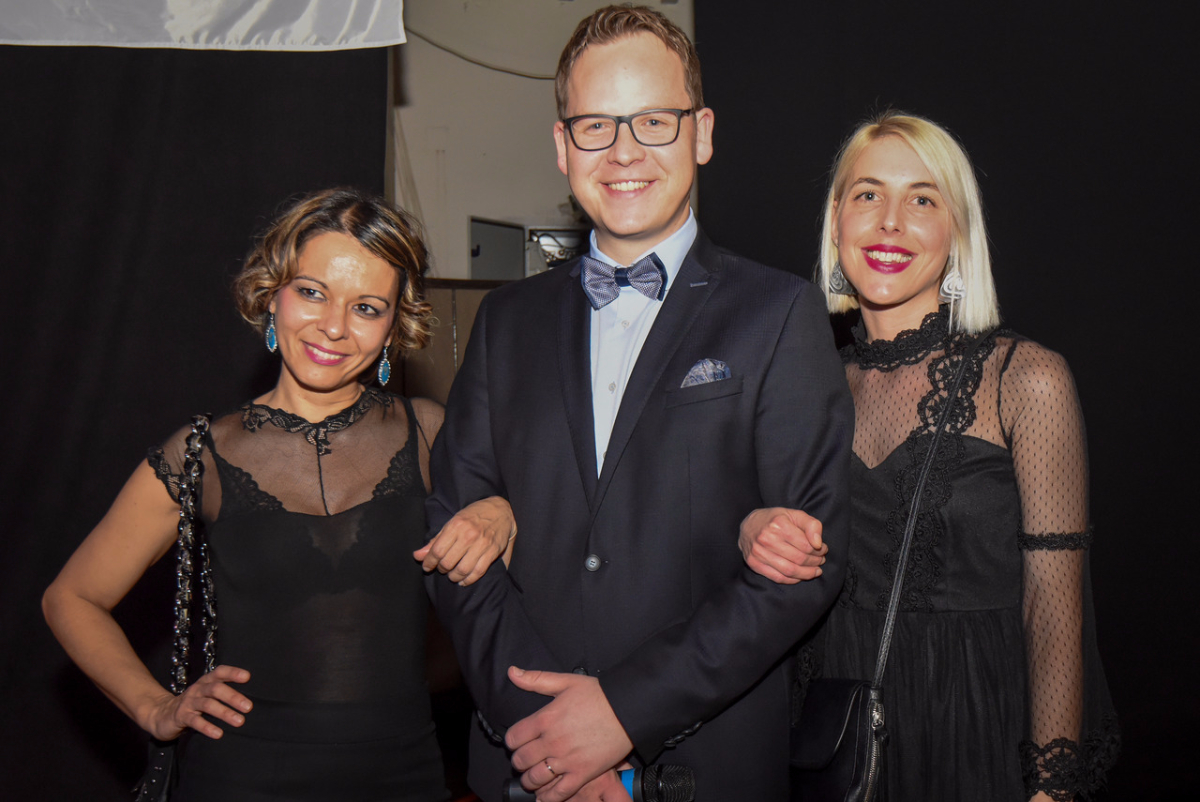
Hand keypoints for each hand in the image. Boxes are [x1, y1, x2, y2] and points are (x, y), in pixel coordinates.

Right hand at [142, 665, 251, 740]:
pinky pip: (194, 721)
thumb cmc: (193, 704)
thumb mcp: (207, 695)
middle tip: (249, 707)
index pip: (219, 672)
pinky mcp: (181, 716)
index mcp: (206, 682)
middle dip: (233, 697)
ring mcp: (188, 702)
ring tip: (240, 721)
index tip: (247, 677)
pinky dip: (207, 727)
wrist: (162, 714)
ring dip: (224, 713)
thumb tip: (250, 699)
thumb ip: (224, 693)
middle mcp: (198, 689)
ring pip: (207, 705)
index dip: (232, 672)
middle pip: (216, 689)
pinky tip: (218, 734)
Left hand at [414, 495, 515, 584]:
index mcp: (456, 525)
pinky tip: (463, 580)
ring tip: (452, 575)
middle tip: (442, 569)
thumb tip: (417, 556)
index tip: (427, 567)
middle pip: (448, 562)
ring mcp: (482, 544)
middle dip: (441, 569)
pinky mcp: (493, 552)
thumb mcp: (452, 522)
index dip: (429, 562)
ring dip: (454, 577)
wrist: (501, 511)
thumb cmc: (474, 516)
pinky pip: (478, 572)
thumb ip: (435, 540)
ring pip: (462, 570)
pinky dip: (468, 580)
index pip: (437, 550)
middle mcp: (469, 535)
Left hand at [505, 667, 633, 801]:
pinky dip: (547, 797)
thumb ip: (536, 679)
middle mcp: (552, 741)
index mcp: (545, 718)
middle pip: (521, 760)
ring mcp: (567, 759)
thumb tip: (512, 672)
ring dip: (529, 780)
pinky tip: (543, 795)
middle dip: (519, 762)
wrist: (628, 709)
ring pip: (535, 778)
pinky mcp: (582, 773)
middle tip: (524, 760)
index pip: (513, 737)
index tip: (517, 742)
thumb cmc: (599, 694)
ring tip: (531, 778)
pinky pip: (559, 792)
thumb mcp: (566, 681)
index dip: (512, 741)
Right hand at [739, 507, 826, 583]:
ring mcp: (758, 552)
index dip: (819, 550)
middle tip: (820, 560)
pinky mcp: (753, 563)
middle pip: (799, 559)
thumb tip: (819, 544)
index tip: (824, 550)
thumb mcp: (795, 515)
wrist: (748, 525)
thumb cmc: (776, 520)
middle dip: (815, 562)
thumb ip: (811, 525)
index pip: (806, 545)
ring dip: (806, 573)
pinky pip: (778, 577)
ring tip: (815, 570)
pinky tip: (800, 576)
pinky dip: (792, 580)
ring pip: (789, 570)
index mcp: (778, 524)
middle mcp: (766, 538)